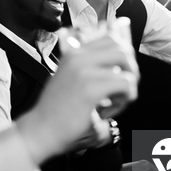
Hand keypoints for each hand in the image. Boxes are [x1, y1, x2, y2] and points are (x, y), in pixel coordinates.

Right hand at [16, 33, 137, 164]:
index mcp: (73, 54)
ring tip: (116, 101)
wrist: (39, 131)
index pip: (110, 39)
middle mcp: (77, 57)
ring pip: (127, 65)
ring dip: (129, 85)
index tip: (120, 75)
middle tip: (124, 89)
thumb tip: (122, 68)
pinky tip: (109, 111)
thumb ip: (91, 70)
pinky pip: (125, 84)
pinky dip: (125, 99)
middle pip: (122, 48)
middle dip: (131, 69)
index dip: (123, 57)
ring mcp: (83, 71)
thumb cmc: (57, 113)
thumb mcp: (71, 82)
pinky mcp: (89, 88)